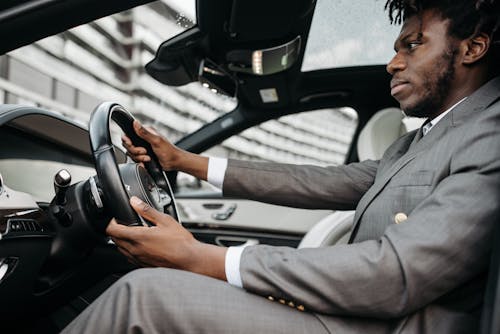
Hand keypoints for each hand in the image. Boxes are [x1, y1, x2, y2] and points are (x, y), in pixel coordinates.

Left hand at [107, 196, 226, 279]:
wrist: (189, 261)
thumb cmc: (180, 243)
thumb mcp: (165, 220)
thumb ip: (147, 210)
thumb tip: (134, 202)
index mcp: (138, 237)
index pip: (112, 230)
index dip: (109, 222)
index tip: (114, 217)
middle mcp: (135, 250)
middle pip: (114, 240)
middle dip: (115, 230)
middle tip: (124, 223)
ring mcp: (138, 259)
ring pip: (120, 249)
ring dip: (121, 240)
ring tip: (133, 233)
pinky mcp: (142, 265)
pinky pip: (129, 257)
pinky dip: (129, 249)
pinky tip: (141, 245)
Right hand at [121, 120, 209, 179]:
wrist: (173, 162)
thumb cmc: (169, 151)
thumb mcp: (156, 140)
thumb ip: (145, 133)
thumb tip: (135, 123)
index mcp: (146, 132)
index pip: (129, 134)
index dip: (127, 140)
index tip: (130, 143)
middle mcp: (142, 139)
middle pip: (128, 145)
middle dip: (135, 151)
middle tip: (145, 151)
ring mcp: (142, 148)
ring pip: (131, 153)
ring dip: (139, 157)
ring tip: (148, 157)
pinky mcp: (143, 156)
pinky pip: (135, 159)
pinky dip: (140, 162)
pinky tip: (146, 162)